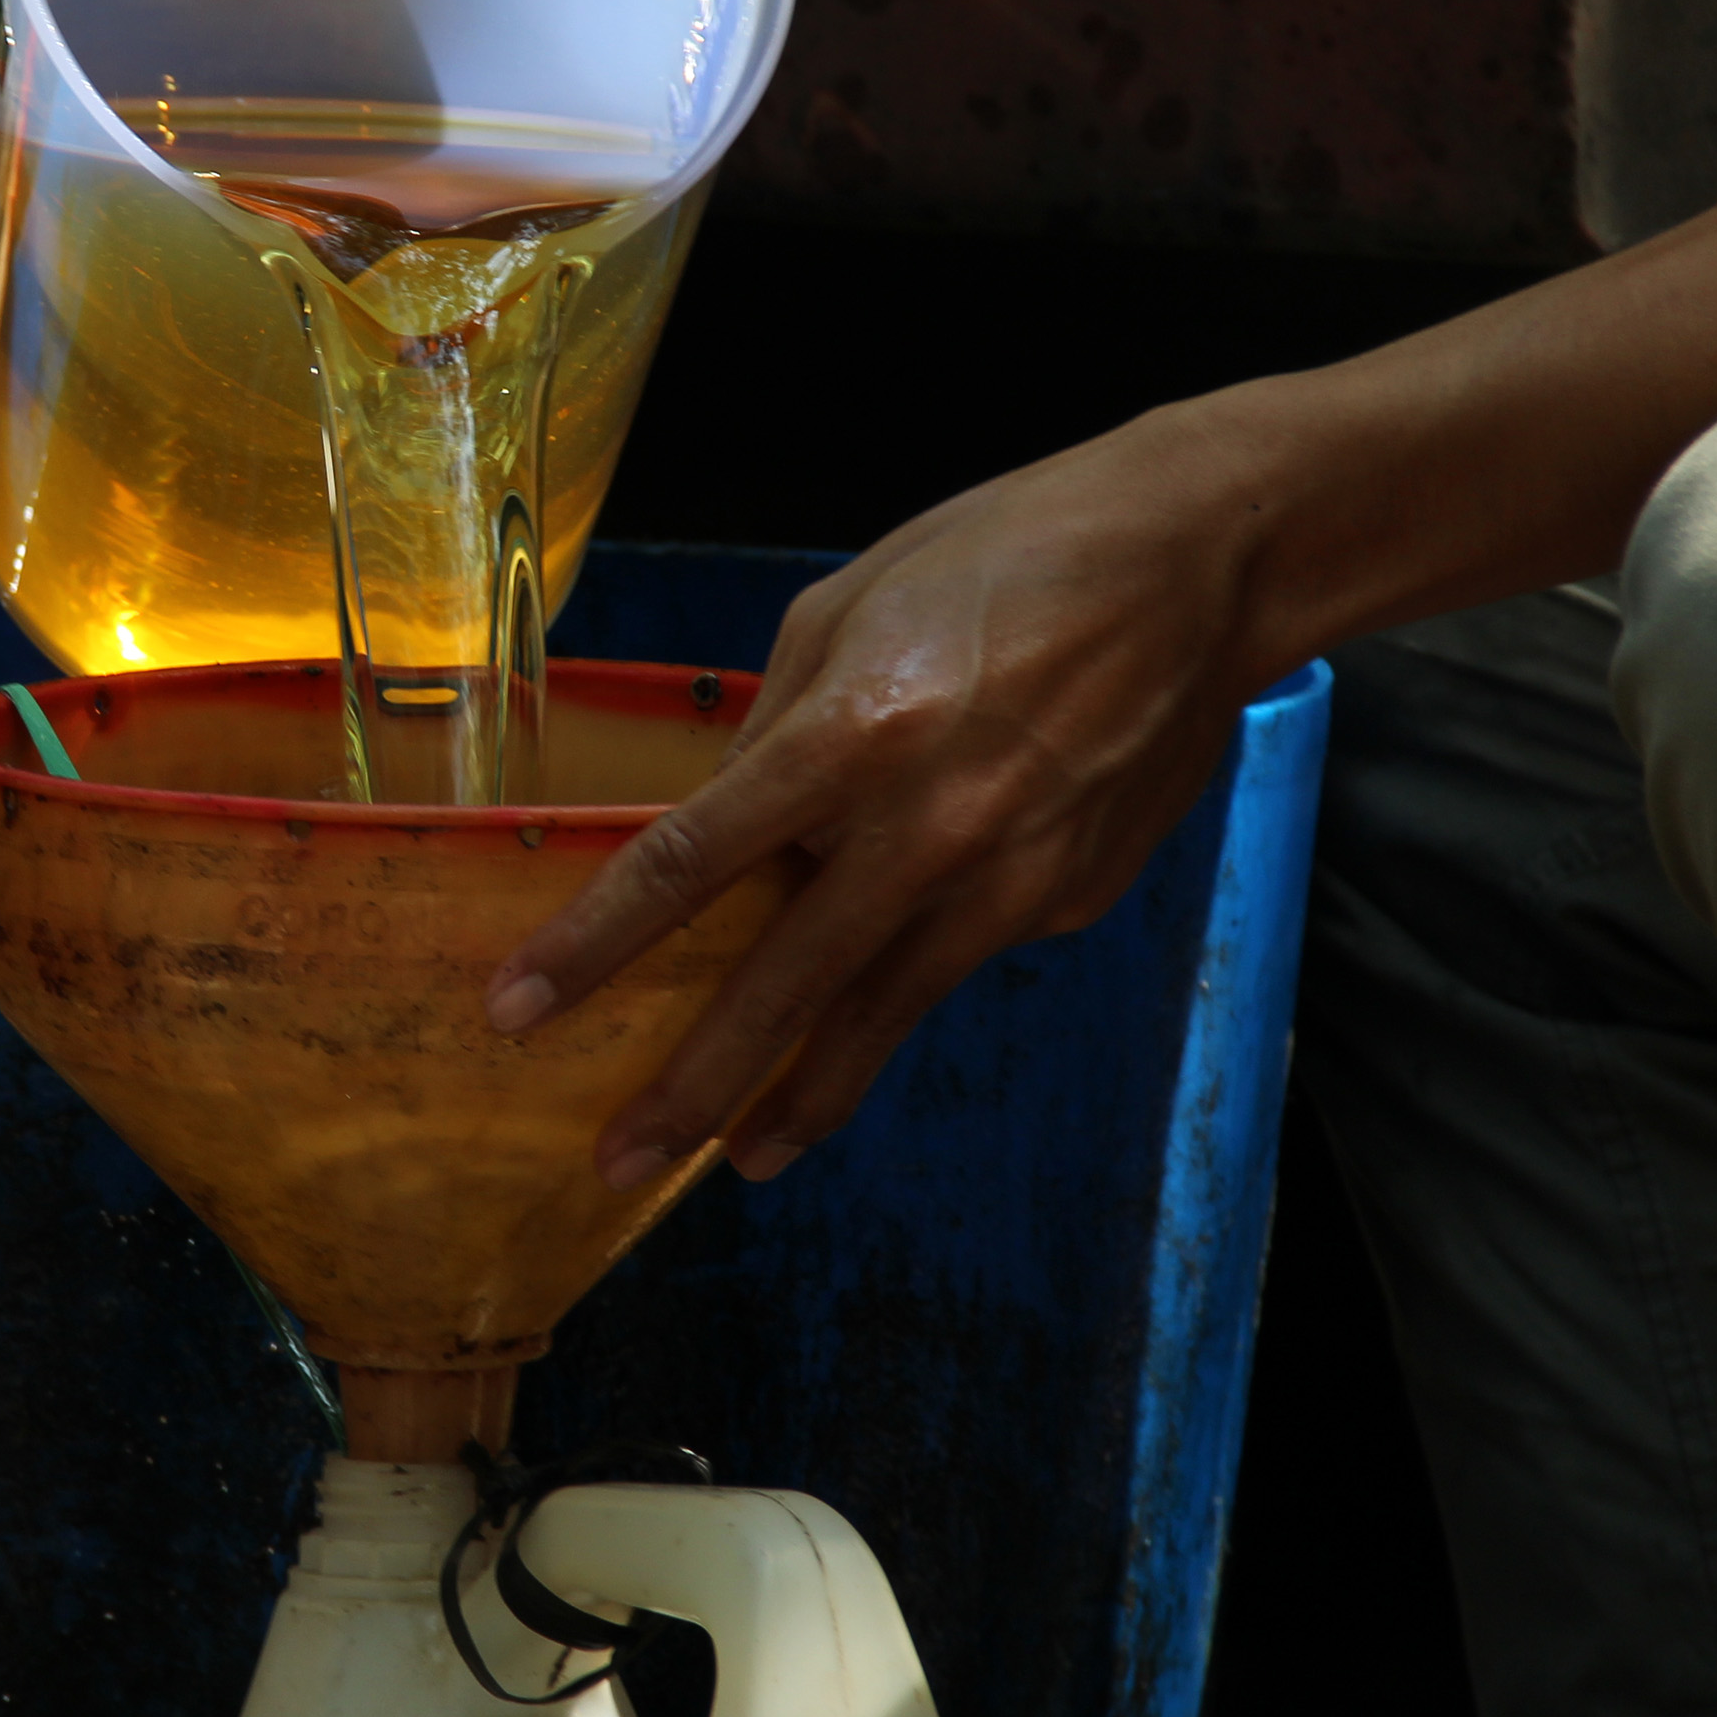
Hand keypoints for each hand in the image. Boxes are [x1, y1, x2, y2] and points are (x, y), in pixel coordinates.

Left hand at [487, 407, 1297, 1188]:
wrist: (1199, 566)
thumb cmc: (1009, 555)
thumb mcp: (848, 607)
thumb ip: (774, 727)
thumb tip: (723, 819)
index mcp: (849, 734)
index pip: (686, 865)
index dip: (593, 949)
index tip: (518, 1011)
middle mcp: (926, 826)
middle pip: (780, 986)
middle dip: (690, 1087)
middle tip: (618, 1161)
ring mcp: (1008, 878)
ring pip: (879, 1016)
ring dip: (802, 1098)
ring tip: (741, 1157)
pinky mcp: (1067, 901)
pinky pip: (959, 952)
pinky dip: (912, 972)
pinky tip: (896, 964)